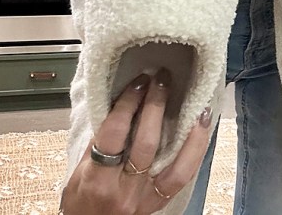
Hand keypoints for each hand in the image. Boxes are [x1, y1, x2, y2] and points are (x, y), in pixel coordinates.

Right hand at [60, 70, 212, 214]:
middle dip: (155, 106)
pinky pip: (183, 175)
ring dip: (187, 129)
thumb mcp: (78, 170)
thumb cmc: (80, 199)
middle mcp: (124, 190)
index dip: (127, 104)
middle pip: (145, 143)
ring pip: (173, 162)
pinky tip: (202, 128)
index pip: (114, 135)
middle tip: (161, 80)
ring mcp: (145, 198)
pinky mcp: (160, 202)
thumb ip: (99, 140)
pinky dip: (195, 149)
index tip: (138, 82)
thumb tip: (121, 103)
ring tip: (195, 103)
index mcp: (97, 179)